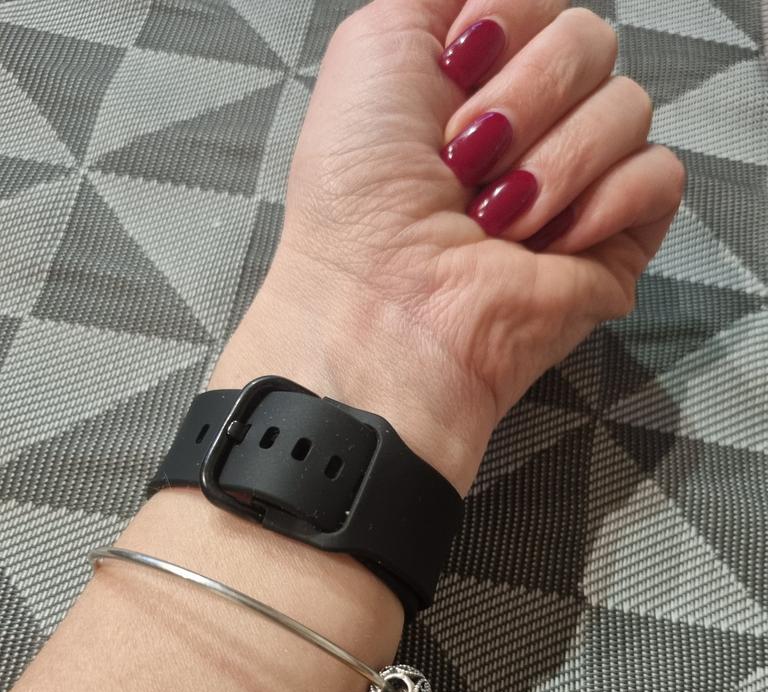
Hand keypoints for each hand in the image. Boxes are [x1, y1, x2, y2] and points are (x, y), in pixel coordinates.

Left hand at [211, 0, 684, 494]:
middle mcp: (529, 128)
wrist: (385, 308)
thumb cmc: (359, 203)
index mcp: (474, 82)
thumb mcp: (374, 49)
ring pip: (628, 105)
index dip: (504, 26)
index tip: (453, 75)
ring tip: (499, 218)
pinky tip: (549, 239)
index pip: (540, 5)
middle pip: (591, 42)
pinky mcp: (613, 239)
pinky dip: (605, 201)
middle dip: (526, 96)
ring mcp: (575, 183)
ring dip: (554, 160)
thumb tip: (492, 5)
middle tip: (467, 161)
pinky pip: (660, 175)